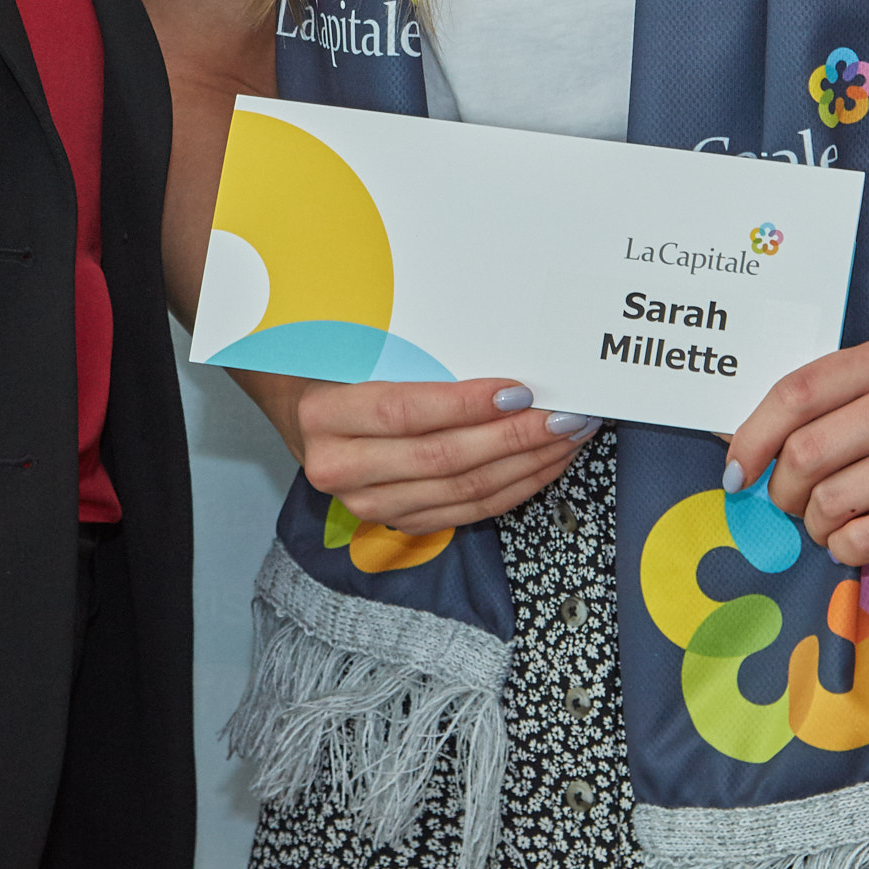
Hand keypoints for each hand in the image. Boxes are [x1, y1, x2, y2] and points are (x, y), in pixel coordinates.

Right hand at [270, 375, 593, 533]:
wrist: (303, 409)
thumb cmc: (340, 367)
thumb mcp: (358, 346)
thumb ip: (412, 353)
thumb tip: (497, 348)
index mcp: (325, 415)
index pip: (406, 414)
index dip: (466, 405)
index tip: (518, 389)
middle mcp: (340, 468)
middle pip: (443, 459)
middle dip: (514, 437)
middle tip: (563, 415)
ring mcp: (368, 504)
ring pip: (462, 492)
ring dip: (525, 465)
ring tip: (565, 436)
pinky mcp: (398, 521)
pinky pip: (467, 512)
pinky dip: (513, 488)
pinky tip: (543, 464)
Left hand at [721, 335, 868, 565]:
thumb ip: (833, 405)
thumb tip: (743, 449)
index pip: (798, 392)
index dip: (752, 436)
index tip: (736, 469)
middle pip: (808, 451)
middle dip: (781, 489)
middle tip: (785, 504)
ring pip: (834, 500)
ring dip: (814, 524)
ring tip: (826, 524)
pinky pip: (867, 538)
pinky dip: (845, 549)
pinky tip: (853, 542)